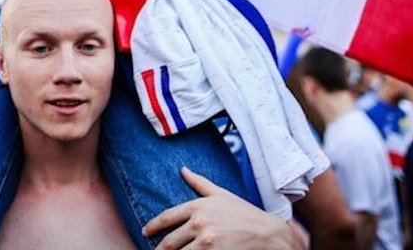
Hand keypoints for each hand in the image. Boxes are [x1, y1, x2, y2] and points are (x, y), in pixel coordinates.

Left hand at [143, 167, 301, 249]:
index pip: (167, 218)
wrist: (266, 233)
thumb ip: (200, 183)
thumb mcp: (221, 195)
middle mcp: (199, 224)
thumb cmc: (244, 213)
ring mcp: (205, 241)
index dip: (153, 226)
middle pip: (169, 242)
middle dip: (160, 249)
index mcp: (198, 207)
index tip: (146, 232)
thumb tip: (183, 170)